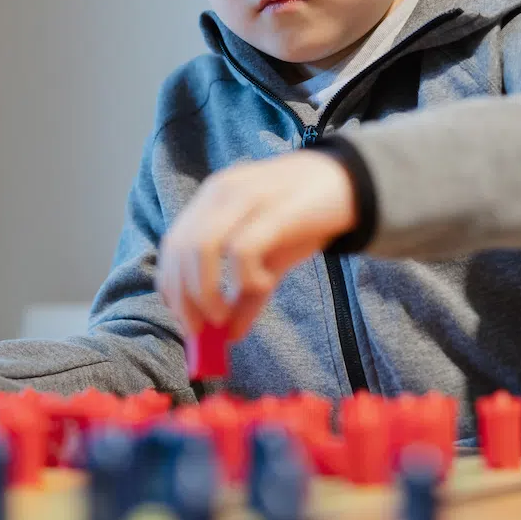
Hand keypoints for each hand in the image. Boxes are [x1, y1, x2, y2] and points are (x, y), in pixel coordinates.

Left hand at [157, 151, 355, 341]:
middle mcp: (221, 193)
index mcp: (212, 199)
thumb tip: (229, 336)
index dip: (171, 286)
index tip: (186, 321)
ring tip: (222, 316)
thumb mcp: (271, 258)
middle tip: (201, 330)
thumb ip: (248, 293)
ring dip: (204, 292)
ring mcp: (245, 198)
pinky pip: (242, 249)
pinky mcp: (274, 209)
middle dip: (184, 297)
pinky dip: (243, 278)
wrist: (349, 183)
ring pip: (201, 248)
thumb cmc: (305, 218)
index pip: (172, 244)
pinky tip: (263, 284)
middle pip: (181, 249)